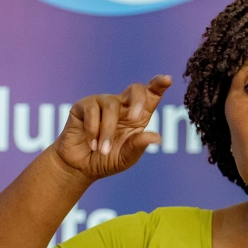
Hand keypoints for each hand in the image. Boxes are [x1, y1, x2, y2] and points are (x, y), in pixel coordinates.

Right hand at [53, 76, 171, 179]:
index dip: (159, 84)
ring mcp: (102, 103)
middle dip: (138, 101)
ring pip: (111, 107)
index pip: (150, 95)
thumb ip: (138, 146)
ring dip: (108, 132)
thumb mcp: (126, 157)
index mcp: (137, 116)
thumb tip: (157, 137)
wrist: (80, 167)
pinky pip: (92, 111)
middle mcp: (121, 105)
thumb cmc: (106, 160)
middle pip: (135, 89)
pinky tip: (92, 144)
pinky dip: (93, 131)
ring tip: (103, 151)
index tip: (167, 80)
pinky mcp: (83, 106)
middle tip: (136, 119)